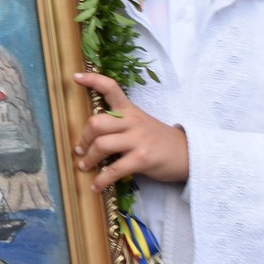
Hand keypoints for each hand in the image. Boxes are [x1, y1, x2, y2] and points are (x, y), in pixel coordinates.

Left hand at [73, 72, 188, 189]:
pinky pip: (114, 169)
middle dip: (83, 139)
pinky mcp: (142, 158)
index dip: (93, 80)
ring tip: (85, 167)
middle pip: (96, 123)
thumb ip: (119, 125)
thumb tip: (90, 138)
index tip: (76, 77)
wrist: (187, 154)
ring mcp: (138, 139)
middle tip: (80, 150)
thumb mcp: (139, 124)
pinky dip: (101, 180)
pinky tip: (96, 186)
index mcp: (130, 110)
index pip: (110, 88)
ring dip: (88, 159)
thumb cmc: (157, 140)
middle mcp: (132, 121)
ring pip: (101, 145)